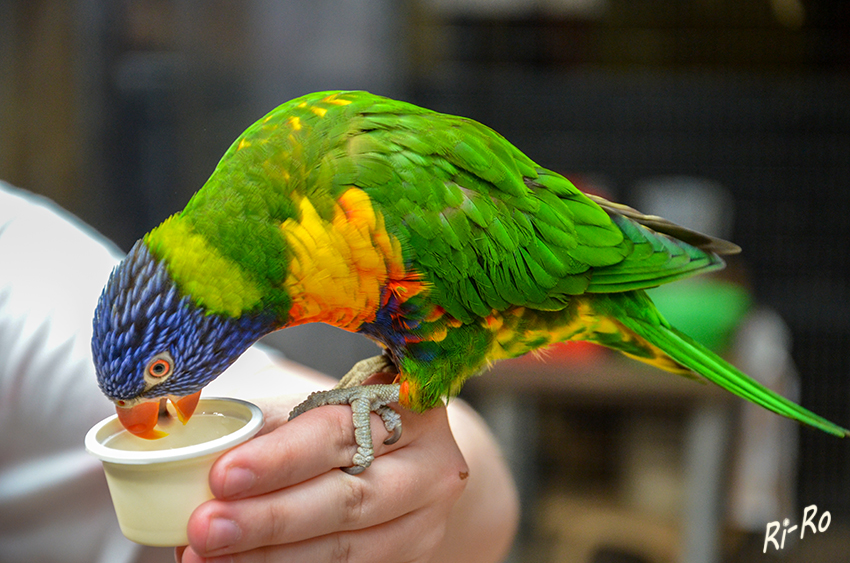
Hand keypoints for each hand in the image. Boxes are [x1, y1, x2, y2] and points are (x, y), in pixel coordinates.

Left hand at [175, 392, 468, 562]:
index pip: (342, 433)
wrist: (410, 467)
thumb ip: (272, 429)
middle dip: (269, 518)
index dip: (282, 458)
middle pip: (348, 500)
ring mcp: (425, 523)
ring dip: (270, 558)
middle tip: (205, 527)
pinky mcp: (411, 560)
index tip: (222, 475)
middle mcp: (430, 468)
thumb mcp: (320, 410)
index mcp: (410, 410)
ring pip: (346, 549)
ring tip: (206, 557)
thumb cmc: (352, 428)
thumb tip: (192, 451)